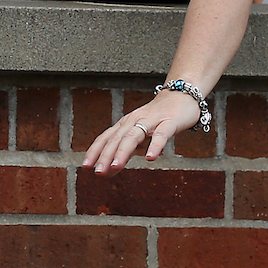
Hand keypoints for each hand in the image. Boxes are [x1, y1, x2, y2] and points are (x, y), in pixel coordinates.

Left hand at [84, 88, 199, 174]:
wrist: (182, 95)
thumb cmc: (158, 118)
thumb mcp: (139, 133)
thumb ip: (127, 149)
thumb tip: (111, 169)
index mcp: (125, 124)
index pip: (106, 138)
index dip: (94, 151)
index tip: (85, 166)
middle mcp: (134, 121)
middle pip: (116, 139)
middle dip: (105, 156)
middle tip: (98, 172)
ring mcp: (152, 121)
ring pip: (134, 136)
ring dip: (123, 152)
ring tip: (115, 167)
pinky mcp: (170, 122)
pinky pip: (162, 135)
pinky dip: (155, 146)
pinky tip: (150, 158)